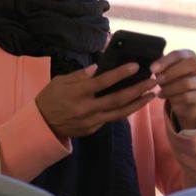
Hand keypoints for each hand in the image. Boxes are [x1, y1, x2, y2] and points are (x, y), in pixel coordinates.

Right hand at [35, 63, 156, 137]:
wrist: (42, 125)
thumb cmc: (50, 98)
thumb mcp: (60, 81)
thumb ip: (80, 75)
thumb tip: (97, 69)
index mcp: (77, 93)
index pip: (103, 82)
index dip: (120, 74)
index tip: (135, 66)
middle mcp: (86, 108)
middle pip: (118, 99)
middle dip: (138, 90)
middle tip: (153, 81)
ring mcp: (91, 121)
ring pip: (120, 113)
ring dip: (138, 104)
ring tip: (151, 95)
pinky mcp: (92, 129)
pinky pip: (111, 119)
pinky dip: (124, 111)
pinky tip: (134, 103)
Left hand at [150, 50, 195, 129]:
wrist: (182, 99)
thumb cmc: (171, 79)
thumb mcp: (164, 71)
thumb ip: (159, 67)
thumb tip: (153, 67)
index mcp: (190, 56)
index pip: (179, 54)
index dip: (165, 61)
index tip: (152, 69)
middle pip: (191, 64)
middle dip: (171, 73)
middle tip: (157, 80)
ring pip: (187, 83)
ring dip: (170, 88)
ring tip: (160, 92)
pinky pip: (187, 97)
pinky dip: (174, 98)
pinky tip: (165, 98)